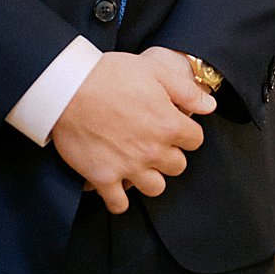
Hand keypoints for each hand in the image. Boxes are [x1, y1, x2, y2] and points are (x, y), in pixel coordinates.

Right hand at [48, 49, 209, 212]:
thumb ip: (185, 91)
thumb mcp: (152, 70)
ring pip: (155, 187)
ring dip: (149, 177)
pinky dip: (119, 199)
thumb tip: (209, 107)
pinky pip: (119, 203)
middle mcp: (153, 151)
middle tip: (150, 141)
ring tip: (135, 162)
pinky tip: (116, 186)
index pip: (195, 140)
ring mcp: (128, 167)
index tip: (169, 124)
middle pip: (177, 166)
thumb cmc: (107, 74)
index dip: (183, 131)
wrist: (65, 86)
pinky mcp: (103, 177)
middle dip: (167, 154)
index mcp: (168, 125)